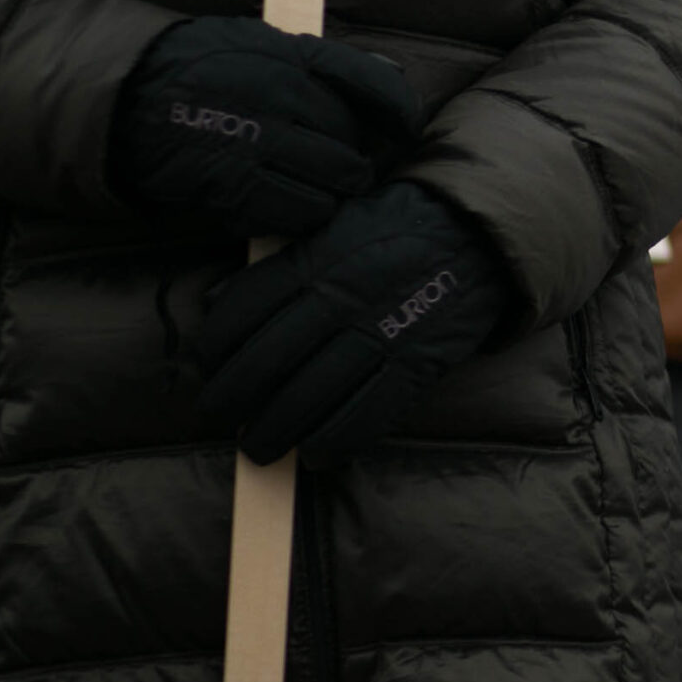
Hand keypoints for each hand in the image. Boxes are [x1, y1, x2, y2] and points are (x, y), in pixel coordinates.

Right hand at [114, 17, 423, 237]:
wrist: (125, 97)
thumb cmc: (194, 67)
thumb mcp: (258, 41)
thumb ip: (316, 62)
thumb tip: (386, 76)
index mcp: (290, 57)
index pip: (369, 82)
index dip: (399, 110)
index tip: (407, 128)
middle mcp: (284, 98)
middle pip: (352, 141)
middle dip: (354, 160)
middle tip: (345, 169)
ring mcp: (262, 144)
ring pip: (335, 183)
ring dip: (334, 193)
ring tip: (321, 192)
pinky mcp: (238, 187)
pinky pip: (298, 212)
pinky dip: (302, 215)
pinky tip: (290, 208)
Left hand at [194, 181, 507, 467]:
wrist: (478, 234)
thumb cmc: (397, 230)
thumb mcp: (331, 227)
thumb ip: (278, 264)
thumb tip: (214, 300)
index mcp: (316, 260)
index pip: (242, 311)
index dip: (212, 350)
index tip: (203, 371)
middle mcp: (341, 298)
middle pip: (266, 362)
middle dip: (232, 400)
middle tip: (221, 419)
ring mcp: (380, 333)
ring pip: (309, 396)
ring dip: (276, 431)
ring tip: (261, 448)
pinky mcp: (416, 363)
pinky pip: (366, 414)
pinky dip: (335, 441)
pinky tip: (316, 454)